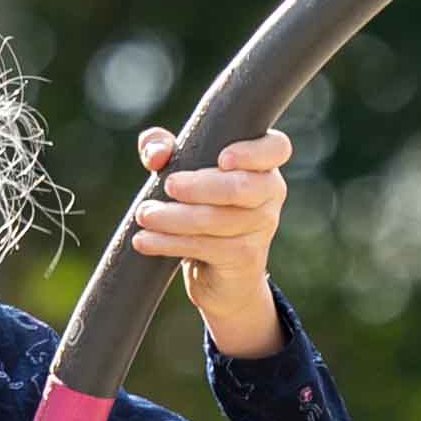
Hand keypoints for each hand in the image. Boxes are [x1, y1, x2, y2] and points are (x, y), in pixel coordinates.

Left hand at [131, 128, 290, 364]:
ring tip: (144, 215)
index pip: (276, 148)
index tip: (222, 159)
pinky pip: (206, 246)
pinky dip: (170, 243)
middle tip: (168, 185)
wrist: (218, 272)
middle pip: (240, 187)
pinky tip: (145, 241)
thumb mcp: (180, 170)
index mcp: (261, 163)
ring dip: (174, 217)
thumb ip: (163, 148)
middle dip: (199, 186)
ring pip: (217, 219)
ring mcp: (262, 227)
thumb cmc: (199, 204)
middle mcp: (270, 192)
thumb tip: (156, 155)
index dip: (252, 153)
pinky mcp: (246, 257)